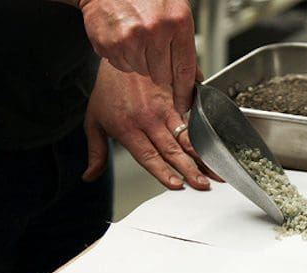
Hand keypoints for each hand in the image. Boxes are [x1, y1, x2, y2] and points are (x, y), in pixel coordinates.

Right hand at [78, 0, 197, 114]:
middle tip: (154, 48)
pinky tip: (124, 38)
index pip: (185, 70)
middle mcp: (155, 31)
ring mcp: (131, 39)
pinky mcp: (110, 45)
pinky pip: (123, 66)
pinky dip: (125, 56)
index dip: (185, 93)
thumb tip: (195, 76)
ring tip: (138, 37)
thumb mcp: (175, 12)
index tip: (184, 104)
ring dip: (141, 60)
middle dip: (160, 68)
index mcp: (177, 23)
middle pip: (162, 76)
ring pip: (142, 71)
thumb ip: (185, 45)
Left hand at [82, 60, 218, 189]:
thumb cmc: (108, 88)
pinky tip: (216, 144)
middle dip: (190, 169)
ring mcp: (165, 108)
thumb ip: (97, 152)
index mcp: (128, 128)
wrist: (120, 54)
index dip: (163, 172)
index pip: (149, 156)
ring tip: (216, 168)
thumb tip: (90, 175)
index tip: (176, 185)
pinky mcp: (176, 97)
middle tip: (203, 184)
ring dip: (202, 154)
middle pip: (173, 150)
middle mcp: (148, 119)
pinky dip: (203, 133)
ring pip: (187, 136)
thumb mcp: (94, 121)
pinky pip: (192, 118)